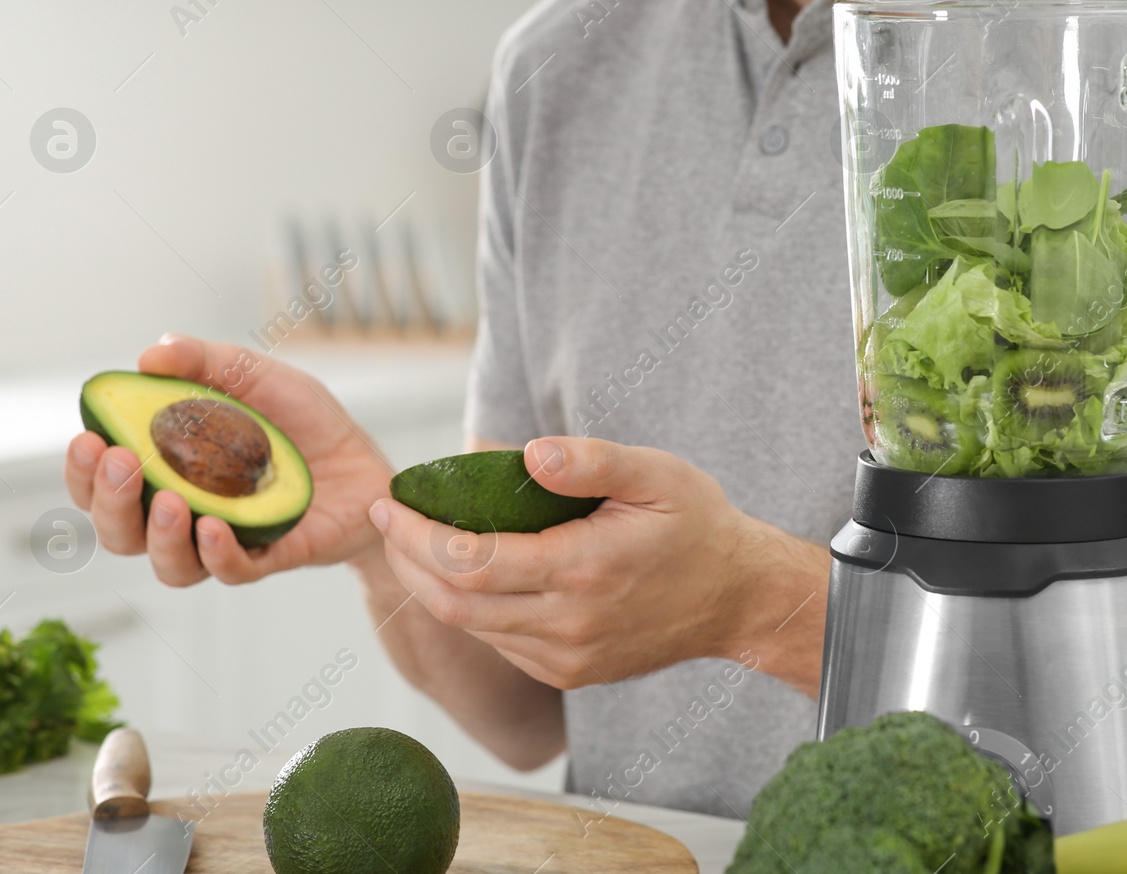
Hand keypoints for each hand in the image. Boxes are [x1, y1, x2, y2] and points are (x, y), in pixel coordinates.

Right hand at [64, 334, 392, 586]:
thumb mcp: (258, 377)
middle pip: (119, 531)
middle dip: (109, 502)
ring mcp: (225, 541)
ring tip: (170, 501)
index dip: (83, 470)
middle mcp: (186, 514)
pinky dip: (215, 552)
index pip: (103, 483)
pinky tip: (213, 526)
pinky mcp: (268, 558)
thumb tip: (151, 353)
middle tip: (122, 464)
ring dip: (158, 536)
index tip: (87, 439)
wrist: (368, 462)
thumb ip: (207, 361)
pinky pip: (230, 571)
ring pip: (167, 564)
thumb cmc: (304, 422)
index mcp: (169, 470)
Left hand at [368, 437, 829, 693]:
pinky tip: (466, 573)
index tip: (391, 501)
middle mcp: (569, 623)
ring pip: (472, 627)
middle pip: (455, 601)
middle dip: (408, 558)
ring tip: (415, 540)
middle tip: (389, 518)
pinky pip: (499, 643)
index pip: (470, 560)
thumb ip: (591, 461)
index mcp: (584, 568)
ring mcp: (567, 656)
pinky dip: (470, 608)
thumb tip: (527, 454)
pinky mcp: (568, 672)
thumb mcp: (655, 473)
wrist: (737, 597)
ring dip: (432, 584)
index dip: (417, 534)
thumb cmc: (695, 525)